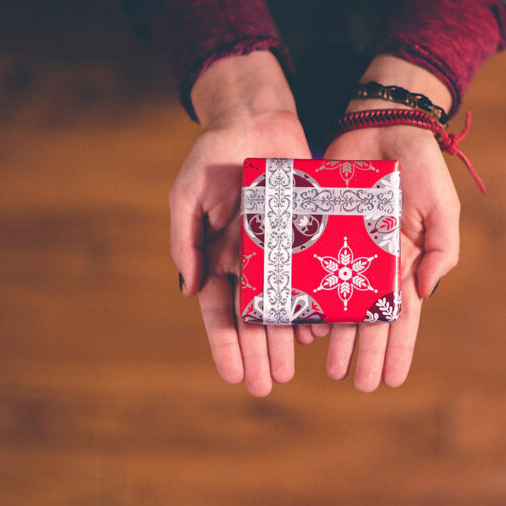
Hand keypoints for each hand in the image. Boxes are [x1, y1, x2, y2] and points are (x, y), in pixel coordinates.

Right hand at [169, 51, 310, 396]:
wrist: (256, 120)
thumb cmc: (215, 155)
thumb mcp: (189, 194)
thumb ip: (185, 240)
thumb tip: (189, 290)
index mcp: (218, 257)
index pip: (220, 311)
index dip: (226, 344)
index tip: (234, 376)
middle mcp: (250, 262)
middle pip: (253, 318)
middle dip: (258, 353)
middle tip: (268, 385)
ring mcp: (281, 252)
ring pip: (284, 305)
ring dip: (285, 339)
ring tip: (291, 369)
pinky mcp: (308, 236)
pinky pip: (313, 277)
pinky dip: (315, 304)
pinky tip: (320, 330)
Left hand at [316, 55, 461, 390]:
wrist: (381, 124)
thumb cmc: (419, 166)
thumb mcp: (441, 206)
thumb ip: (441, 248)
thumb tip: (425, 292)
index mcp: (405, 262)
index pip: (403, 316)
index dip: (398, 348)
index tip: (393, 380)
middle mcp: (374, 263)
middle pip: (369, 318)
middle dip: (365, 353)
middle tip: (357, 384)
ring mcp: (345, 249)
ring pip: (338, 302)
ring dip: (335, 336)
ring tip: (328, 366)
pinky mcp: (318, 231)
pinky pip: (310, 271)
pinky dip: (307, 298)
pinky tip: (303, 324)